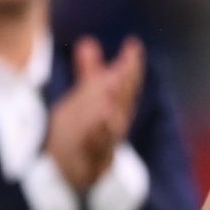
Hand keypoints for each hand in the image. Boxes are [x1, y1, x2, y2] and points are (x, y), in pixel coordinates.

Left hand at [45, 36, 143, 191]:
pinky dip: (99, 134)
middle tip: (128, 62)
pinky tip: (99, 121)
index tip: (132, 44)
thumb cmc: (85, 129)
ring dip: (114, 108)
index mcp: (115, 105)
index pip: (126, 83)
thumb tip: (87, 41)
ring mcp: (105, 140)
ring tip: (111, 94)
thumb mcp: (86, 97)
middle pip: (124, 101)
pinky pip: (97, 146)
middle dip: (128, 83)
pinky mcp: (92, 156)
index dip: (131, 65)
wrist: (76, 168)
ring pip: (114, 124)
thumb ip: (89, 71)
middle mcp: (114, 121)